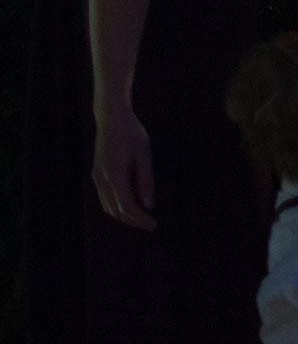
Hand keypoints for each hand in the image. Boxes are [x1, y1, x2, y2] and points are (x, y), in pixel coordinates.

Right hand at [92, 107, 156, 230]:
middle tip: (151, 224)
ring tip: (144, 216)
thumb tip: (148, 205)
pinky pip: (106, 197)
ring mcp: (97, 178)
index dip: (140, 219)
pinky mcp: (97, 174)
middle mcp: (101, 179)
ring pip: (108, 206)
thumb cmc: (131, 133)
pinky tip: (134, 202)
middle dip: (133, 221)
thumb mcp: (144, 155)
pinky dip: (119, 205)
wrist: (111, 118)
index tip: (154, 225)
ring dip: (125, 214)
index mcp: (114, 175)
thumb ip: (146, 180)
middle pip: (115, 211)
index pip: (126, 207)